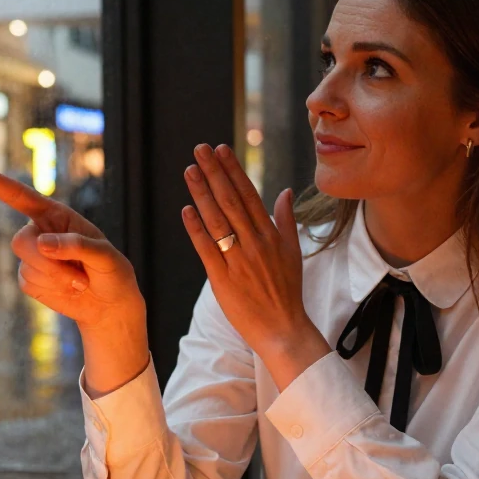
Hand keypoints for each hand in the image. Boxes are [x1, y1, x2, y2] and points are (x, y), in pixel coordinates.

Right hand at [0, 163, 148, 395]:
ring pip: (27, 266)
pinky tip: (69, 290)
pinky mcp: (29, 279)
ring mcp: (32, 256)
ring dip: (57, 279)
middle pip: (21, 241)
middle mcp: (39, 231)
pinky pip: (28, 284)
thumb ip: (77, 246)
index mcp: (56, 215)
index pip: (21, 196)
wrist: (109, 305)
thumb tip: (43, 243)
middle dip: (48, 263)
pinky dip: (52, 290)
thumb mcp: (106, 256)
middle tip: (80, 278)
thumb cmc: (112, 273)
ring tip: (81, 283)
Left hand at [181, 144, 328, 385]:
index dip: (233, 170)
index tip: (220, 149)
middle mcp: (255, 243)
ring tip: (189, 170)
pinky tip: (186, 210)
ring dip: (201, 193)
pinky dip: (196, 229)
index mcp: (270, 234)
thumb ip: (285, 220)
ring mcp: (238, 260)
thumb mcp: (293, 252)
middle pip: (230, 200)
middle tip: (199, 149)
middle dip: (214, 172)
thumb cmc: (286, 291)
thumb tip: (284, 191)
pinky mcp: (222, 279)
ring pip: (217, 220)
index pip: (249, 194)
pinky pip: (207, 249)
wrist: (283, 328)